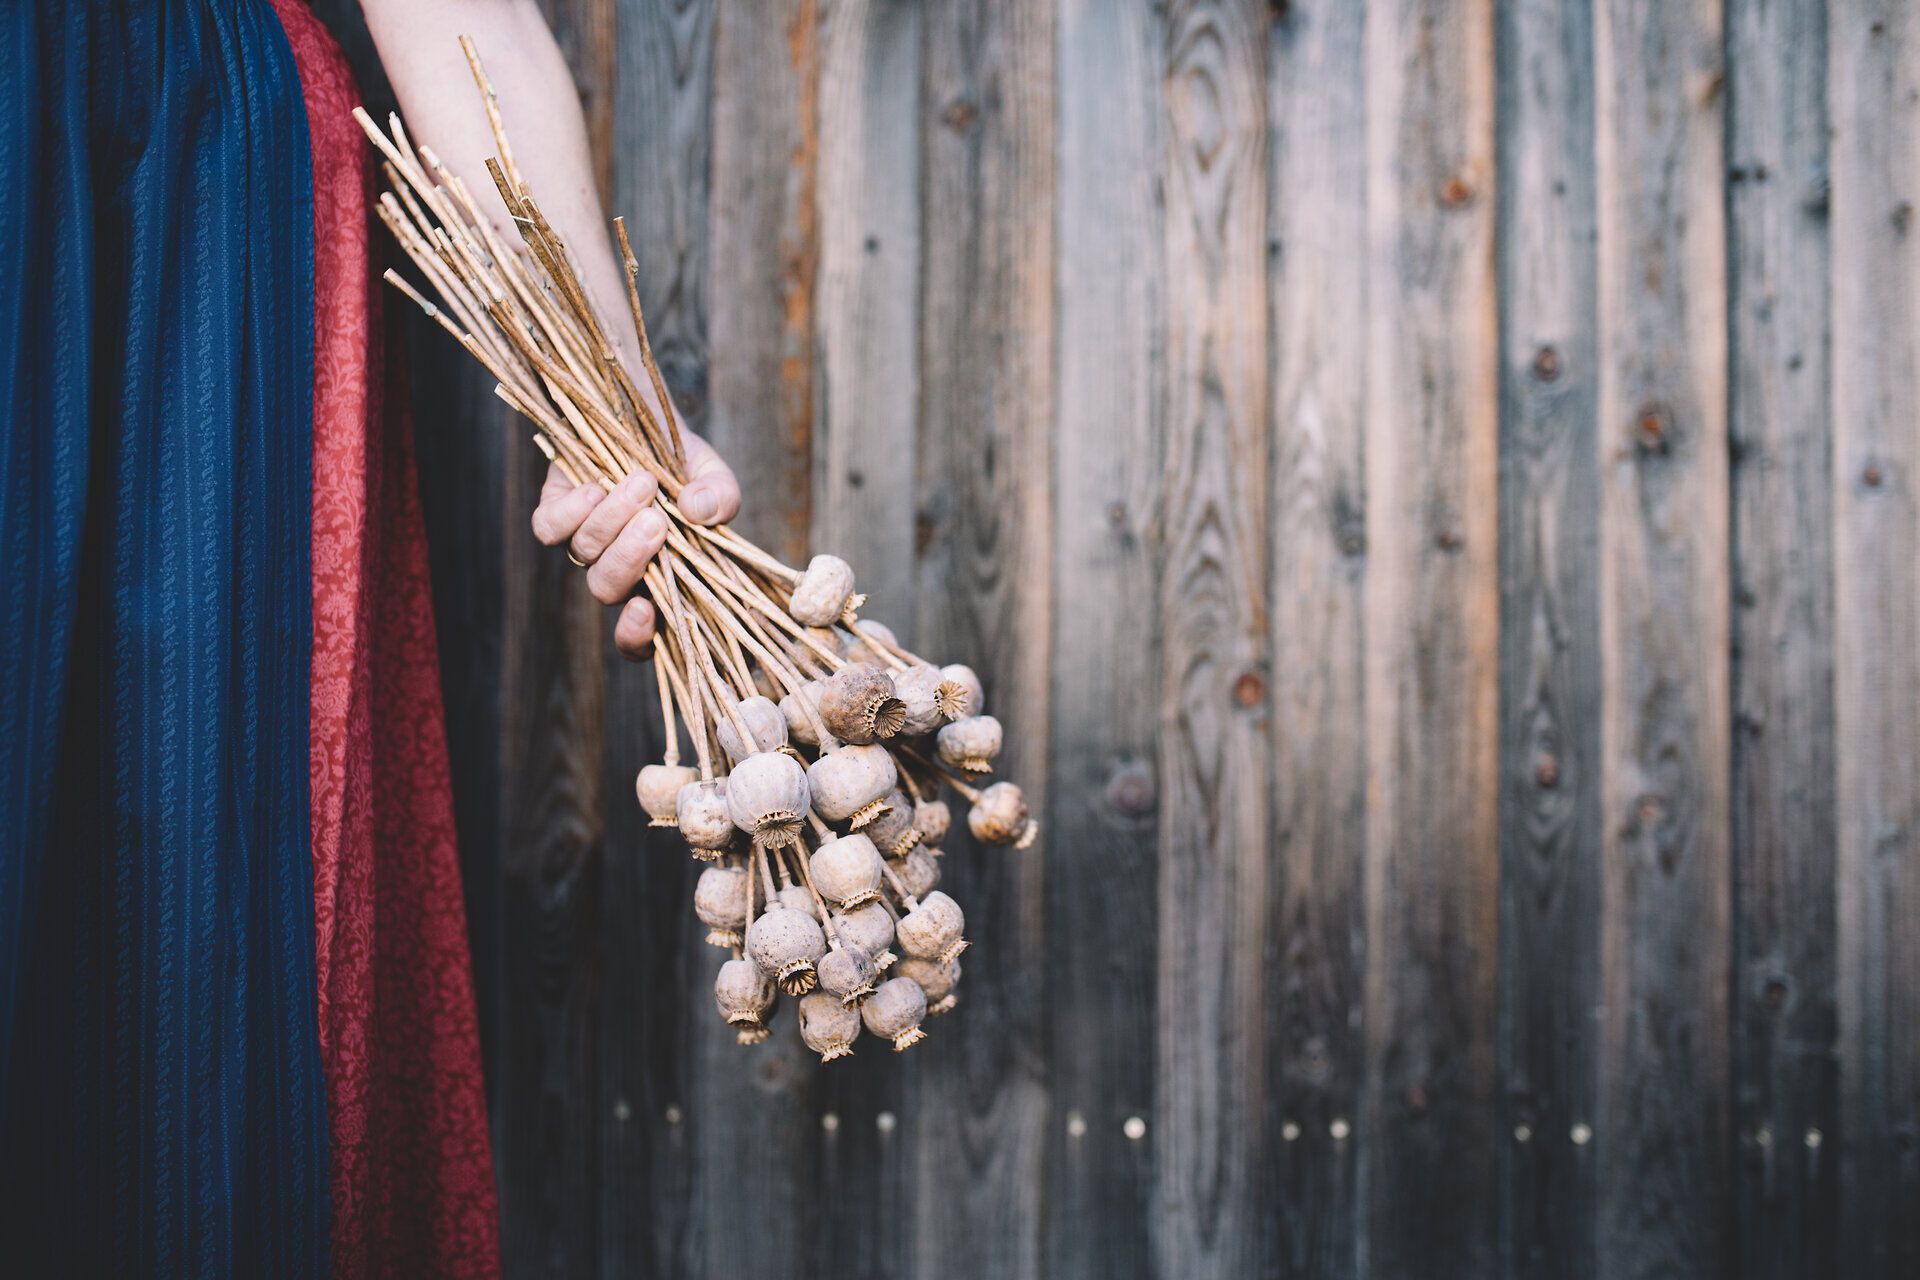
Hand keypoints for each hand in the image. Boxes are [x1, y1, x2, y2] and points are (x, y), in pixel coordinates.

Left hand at [530, 432, 740, 658]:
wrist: (638, 413)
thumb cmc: (680, 459)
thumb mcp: (712, 476)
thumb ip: (721, 498)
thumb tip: (698, 512)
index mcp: (656, 578)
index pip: (639, 636)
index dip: (636, 637)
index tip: (647, 610)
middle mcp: (614, 567)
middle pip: (609, 589)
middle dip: (630, 558)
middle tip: (656, 520)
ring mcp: (581, 541)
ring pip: (584, 553)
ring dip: (613, 520)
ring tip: (643, 482)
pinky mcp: (553, 511)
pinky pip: (548, 528)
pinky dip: (571, 511)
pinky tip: (595, 487)